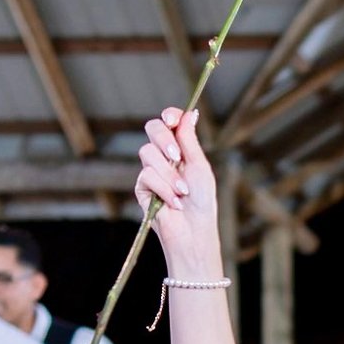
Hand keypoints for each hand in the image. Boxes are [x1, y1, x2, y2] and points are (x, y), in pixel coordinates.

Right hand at [135, 105, 224, 278]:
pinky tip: (174, 202)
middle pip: (152, 128)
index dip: (170, 115)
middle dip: (164, 139)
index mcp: (180, 148)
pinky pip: (146, 175)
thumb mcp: (199, 166)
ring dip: (169, 174)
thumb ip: (190, 140)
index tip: (173, 119)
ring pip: (147, 153)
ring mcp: (151, 171)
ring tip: (183, 192)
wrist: (194, 231)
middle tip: (177, 156)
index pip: (169, 122)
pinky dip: (163, 189)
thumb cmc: (202, 202)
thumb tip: (191, 113)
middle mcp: (163, 156)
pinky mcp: (141, 188)